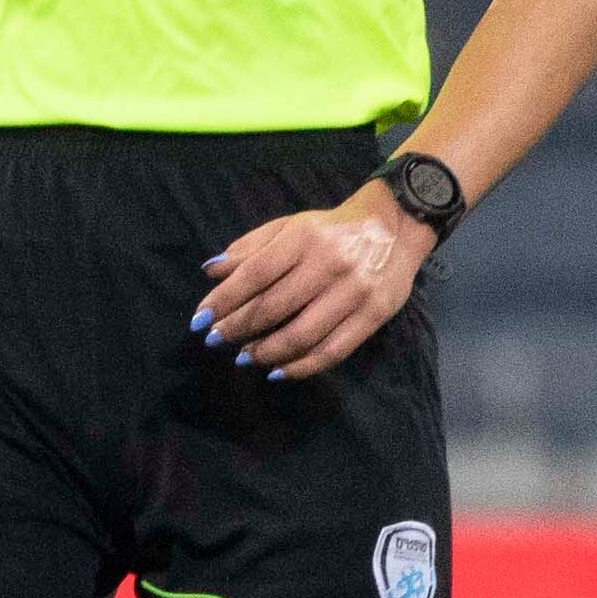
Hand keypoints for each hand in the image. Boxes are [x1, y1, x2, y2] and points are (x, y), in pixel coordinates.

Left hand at [196, 186, 426, 378]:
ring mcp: (354, 293)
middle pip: (273, 307)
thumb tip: (210, 271)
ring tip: (245, 357)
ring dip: (266, 352)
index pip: (255, 275)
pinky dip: (301, 367)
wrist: (396, 226)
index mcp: (304, 238)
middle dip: (237, 329)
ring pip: (301, 335)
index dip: (223, 301)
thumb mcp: (290, 226)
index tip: (200, 321)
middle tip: (215, 341)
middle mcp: (329, 265)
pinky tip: (278, 371)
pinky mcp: (373, 316)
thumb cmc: (332, 229)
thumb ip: (250, 247)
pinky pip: (332, 351)